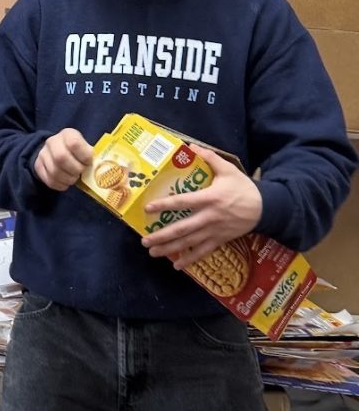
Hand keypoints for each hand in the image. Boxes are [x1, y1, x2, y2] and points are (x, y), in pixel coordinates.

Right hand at [34, 128, 93, 190]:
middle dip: (74, 169)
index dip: (84, 156)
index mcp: (68, 134)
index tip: (89, 162)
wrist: (55, 151)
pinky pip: (48, 179)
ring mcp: (43, 154)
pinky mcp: (38, 166)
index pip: (74, 143)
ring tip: (73, 179)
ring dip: (67, 179)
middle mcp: (53, 141)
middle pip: (61, 157)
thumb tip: (100, 168)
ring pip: (54, 171)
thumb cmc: (77, 151)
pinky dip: (60, 185)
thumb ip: (91, 155)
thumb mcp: (85, 147)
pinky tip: (65, 184)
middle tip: (80, 173)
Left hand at [140, 144, 261, 269]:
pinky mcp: (221, 240)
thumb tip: (190, 145)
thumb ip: (209, 158)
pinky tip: (177, 265)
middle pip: (182, 229)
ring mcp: (214, 231)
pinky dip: (190, 259)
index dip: (164, 205)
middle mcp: (209, 217)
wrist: (266, 208)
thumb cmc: (243, 188)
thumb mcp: (228, 169)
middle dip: (162, 236)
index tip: (148, 209)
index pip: (183, 202)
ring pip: (189, 243)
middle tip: (144, 241)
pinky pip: (203, 252)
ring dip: (170, 249)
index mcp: (209, 198)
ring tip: (153, 252)